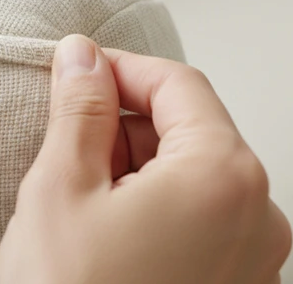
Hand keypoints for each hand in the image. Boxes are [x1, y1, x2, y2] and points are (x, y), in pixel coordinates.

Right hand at [0, 35, 290, 283]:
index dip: (119, 68)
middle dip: (123, 122)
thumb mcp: (60, 186)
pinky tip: (102, 230)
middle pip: (190, 128)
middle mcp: (256, 217)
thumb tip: (81, 57)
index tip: (75, 71)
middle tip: (65, 142)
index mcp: (221, 178)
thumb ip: (79, 108)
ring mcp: (251, 259)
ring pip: (191, 174)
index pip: (177, 83)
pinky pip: (197, 217)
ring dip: (133, 165)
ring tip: (78, 198)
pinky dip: (150, 204)